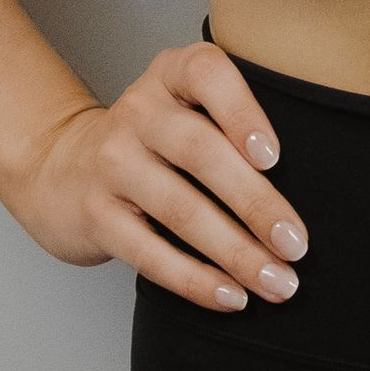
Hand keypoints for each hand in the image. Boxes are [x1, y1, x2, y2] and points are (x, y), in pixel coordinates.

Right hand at [0, 40, 309, 311]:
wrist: (62, 167)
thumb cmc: (152, 138)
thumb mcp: (184, 104)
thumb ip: (231, 121)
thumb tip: (308, 181)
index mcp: (169, 73)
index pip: (206, 74)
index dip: (242, 111)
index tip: (275, 157)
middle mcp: (138, 110)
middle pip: (202, 153)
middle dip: (256, 204)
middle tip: (297, 245)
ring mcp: (112, 162)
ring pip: (181, 210)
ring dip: (236, 253)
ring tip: (277, 282)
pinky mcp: (96, 214)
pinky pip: (150, 254)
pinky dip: (196, 281)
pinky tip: (232, 297)